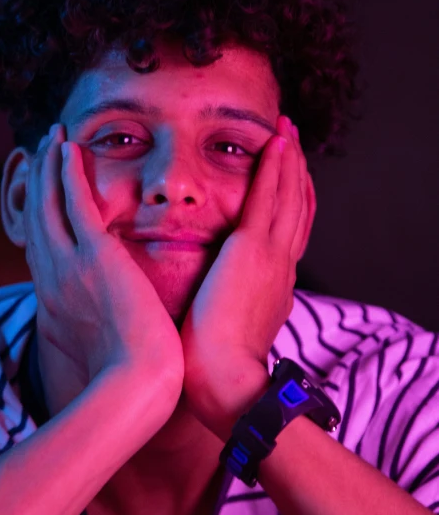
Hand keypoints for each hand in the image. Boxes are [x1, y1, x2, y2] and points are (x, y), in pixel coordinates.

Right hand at [24, 124, 183, 386]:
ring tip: (52, 137)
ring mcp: (68, 267)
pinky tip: (66, 147)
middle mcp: (53, 280)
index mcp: (56, 303)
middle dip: (39, 183)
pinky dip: (66, 173)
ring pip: (49, 204)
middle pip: (37, 220)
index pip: (41, 248)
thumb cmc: (133, 378)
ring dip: (49, 167)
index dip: (40, 215)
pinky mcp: (92, 257)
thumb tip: (124, 314)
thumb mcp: (104, 347)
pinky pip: (73, 203)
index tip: (44, 192)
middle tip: (42, 151)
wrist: (136, 387)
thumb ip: (106, 323)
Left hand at [180, 115, 307, 439]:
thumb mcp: (234, 328)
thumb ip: (234, 305)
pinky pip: (269, 197)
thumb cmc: (217, 365)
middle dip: (296, 171)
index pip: (291, 231)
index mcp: (277, 283)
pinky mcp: (253, 250)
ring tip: (287, 130)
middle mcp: (283, 265)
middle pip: (297, 207)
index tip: (288, 176)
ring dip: (289, 160)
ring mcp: (273, 256)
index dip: (292, 200)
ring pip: (288, 196)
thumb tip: (220, 299)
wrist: (226, 383)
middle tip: (292, 140)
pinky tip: (276, 142)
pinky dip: (276, 168)